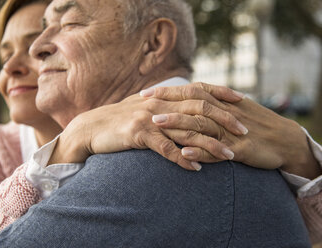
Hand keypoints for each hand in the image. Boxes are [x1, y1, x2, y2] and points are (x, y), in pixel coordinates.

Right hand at [48, 84, 245, 170]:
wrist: (92, 127)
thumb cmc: (121, 119)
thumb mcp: (144, 106)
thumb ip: (165, 104)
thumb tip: (184, 104)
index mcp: (163, 96)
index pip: (198, 90)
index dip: (221, 93)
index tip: (242, 100)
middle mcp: (159, 104)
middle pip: (198, 108)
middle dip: (225, 119)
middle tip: (245, 131)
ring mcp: (149, 119)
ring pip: (186, 131)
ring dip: (210, 144)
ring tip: (230, 156)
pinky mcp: (139, 135)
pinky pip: (165, 148)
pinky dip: (182, 159)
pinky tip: (196, 168)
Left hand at [151, 83, 320, 178]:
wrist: (284, 139)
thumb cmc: (254, 124)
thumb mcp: (232, 110)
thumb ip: (210, 106)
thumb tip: (186, 102)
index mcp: (220, 102)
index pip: (189, 91)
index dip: (166, 91)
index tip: (144, 92)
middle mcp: (223, 112)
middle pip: (192, 104)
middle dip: (166, 104)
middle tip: (142, 104)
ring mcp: (230, 131)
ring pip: (201, 124)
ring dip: (178, 124)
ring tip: (156, 124)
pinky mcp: (240, 149)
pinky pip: (217, 150)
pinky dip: (200, 151)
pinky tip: (184, 153)